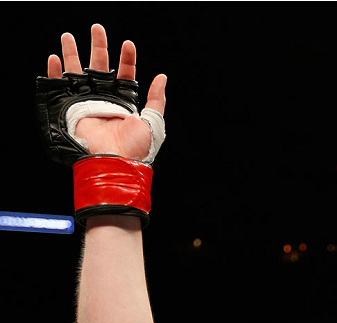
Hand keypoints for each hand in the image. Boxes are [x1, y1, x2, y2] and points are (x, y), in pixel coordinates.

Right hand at [47, 24, 165, 160]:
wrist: (113, 163)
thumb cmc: (135, 149)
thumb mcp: (153, 123)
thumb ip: (157, 100)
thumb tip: (162, 77)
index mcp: (124, 103)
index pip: (126, 75)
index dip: (127, 59)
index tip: (128, 44)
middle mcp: (105, 101)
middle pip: (100, 67)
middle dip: (98, 47)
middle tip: (97, 28)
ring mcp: (87, 104)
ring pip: (78, 72)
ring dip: (73, 54)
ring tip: (68, 36)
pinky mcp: (71, 109)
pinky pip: (61, 87)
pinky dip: (56, 72)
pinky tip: (55, 58)